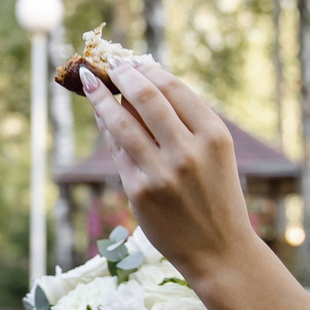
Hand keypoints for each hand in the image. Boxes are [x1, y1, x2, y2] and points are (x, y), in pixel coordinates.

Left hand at [78, 60, 262, 280]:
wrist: (218, 249)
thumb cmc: (216, 195)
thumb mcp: (215, 154)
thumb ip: (187, 121)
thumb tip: (141, 85)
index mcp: (215, 136)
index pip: (174, 89)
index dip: (149, 70)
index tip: (134, 61)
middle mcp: (189, 151)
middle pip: (146, 98)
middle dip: (123, 75)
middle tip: (110, 63)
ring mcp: (162, 172)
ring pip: (122, 122)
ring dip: (101, 97)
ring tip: (90, 81)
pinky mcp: (140, 191)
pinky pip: (117, 150)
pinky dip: (106, 128)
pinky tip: (101, 116)